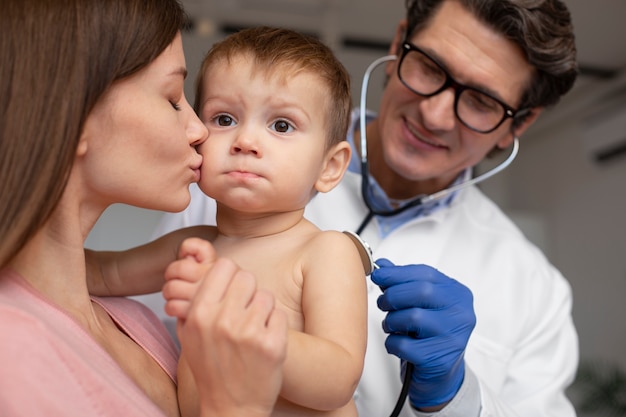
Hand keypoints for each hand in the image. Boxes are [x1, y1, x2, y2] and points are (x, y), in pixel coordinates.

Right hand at [163, 238, 287, 416]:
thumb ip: (194, 300)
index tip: (232, 289)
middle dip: (247, 292)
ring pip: (265, 295)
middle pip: (247, 276)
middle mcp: (222, 320)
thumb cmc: (211, 369)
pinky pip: (279, 315)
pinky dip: (275, 326)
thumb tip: (203, 268)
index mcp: (199, 314)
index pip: (224, 266)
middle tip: (244, 311)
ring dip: (262, 310)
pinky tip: (264, 342)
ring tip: (253, 330)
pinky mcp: (272, 344)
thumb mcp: (189, 335)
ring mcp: (249, 332)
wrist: (231, 407)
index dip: (230, 276)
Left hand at [370, 259, 475, 408]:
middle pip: (421, 291)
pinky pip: (405, 344)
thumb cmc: (427, 335)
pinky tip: (397, 344)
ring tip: (391, 326)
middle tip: (383, 303)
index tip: (378, 274)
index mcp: (458, 294)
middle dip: (393, 295)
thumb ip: (403, 283)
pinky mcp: (440, 359)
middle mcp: (461, 314)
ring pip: (412, 317)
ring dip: (391, 320)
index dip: (398, 272)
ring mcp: (454, 337)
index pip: (426, 273)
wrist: (440, 375)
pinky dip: (392, 343)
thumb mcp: (419, 304)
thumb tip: (383, 265)